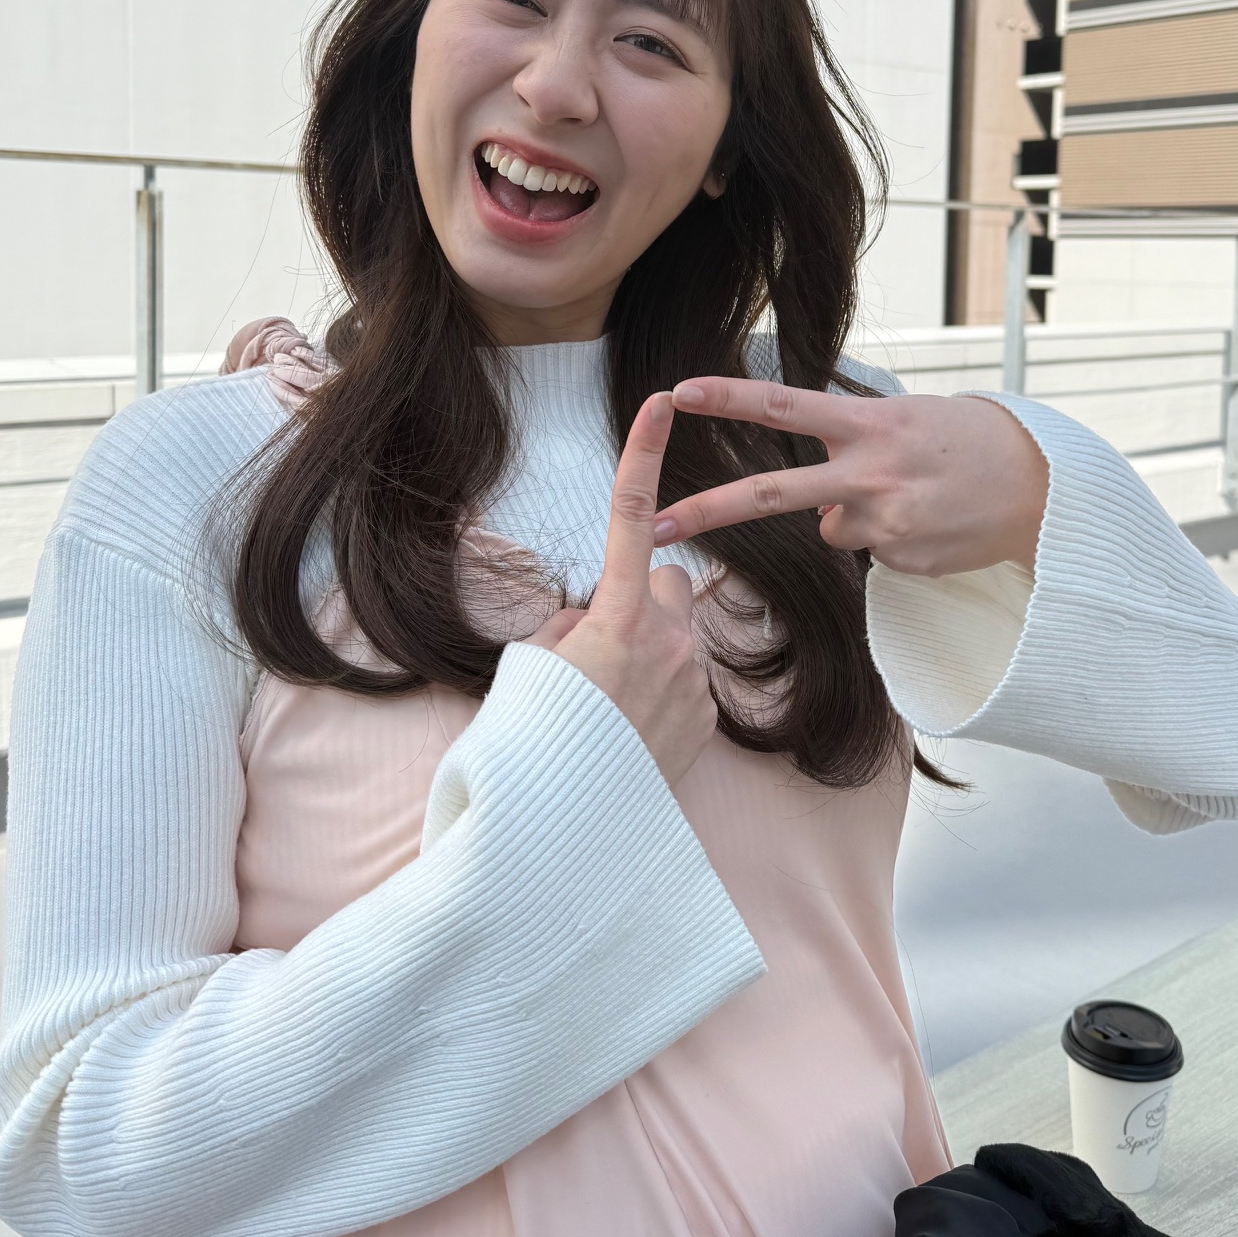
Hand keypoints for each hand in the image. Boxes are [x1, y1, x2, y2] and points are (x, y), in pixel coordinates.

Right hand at [531, 393, 716, 784]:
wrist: (570, 834)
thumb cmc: (536, 746)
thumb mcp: (530, 671)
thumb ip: (568, 629)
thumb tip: (591, 624)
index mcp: (618, 618)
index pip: (632, 519)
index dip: (644, 456)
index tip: (662, 402)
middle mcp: (668, 640)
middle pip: (665, 584)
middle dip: (639, 599)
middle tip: (596, 651)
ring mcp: (693, 680)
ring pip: (674, 636)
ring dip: (648, 652)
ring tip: (608, 707)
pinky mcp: (707, 717)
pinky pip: (684, 681)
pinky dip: (659, 694)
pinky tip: (629, 733)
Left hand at [652, 381, 1047, 577]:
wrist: (1041, 489)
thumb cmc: (969, 442)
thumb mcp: (908, 418)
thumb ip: (854, 447)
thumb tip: (820, 513)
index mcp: (869, 425)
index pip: (784, 407)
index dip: (729, 398)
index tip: (679, 391)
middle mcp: (869, 474)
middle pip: (771, 495)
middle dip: (706, 512)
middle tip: (654, 525)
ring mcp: (885, 524)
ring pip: (833, 529)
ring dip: (858, 516)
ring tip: (913, 498)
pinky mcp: (901, 562)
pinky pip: (873, 553)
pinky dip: (893, 539)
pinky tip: (932, 523)